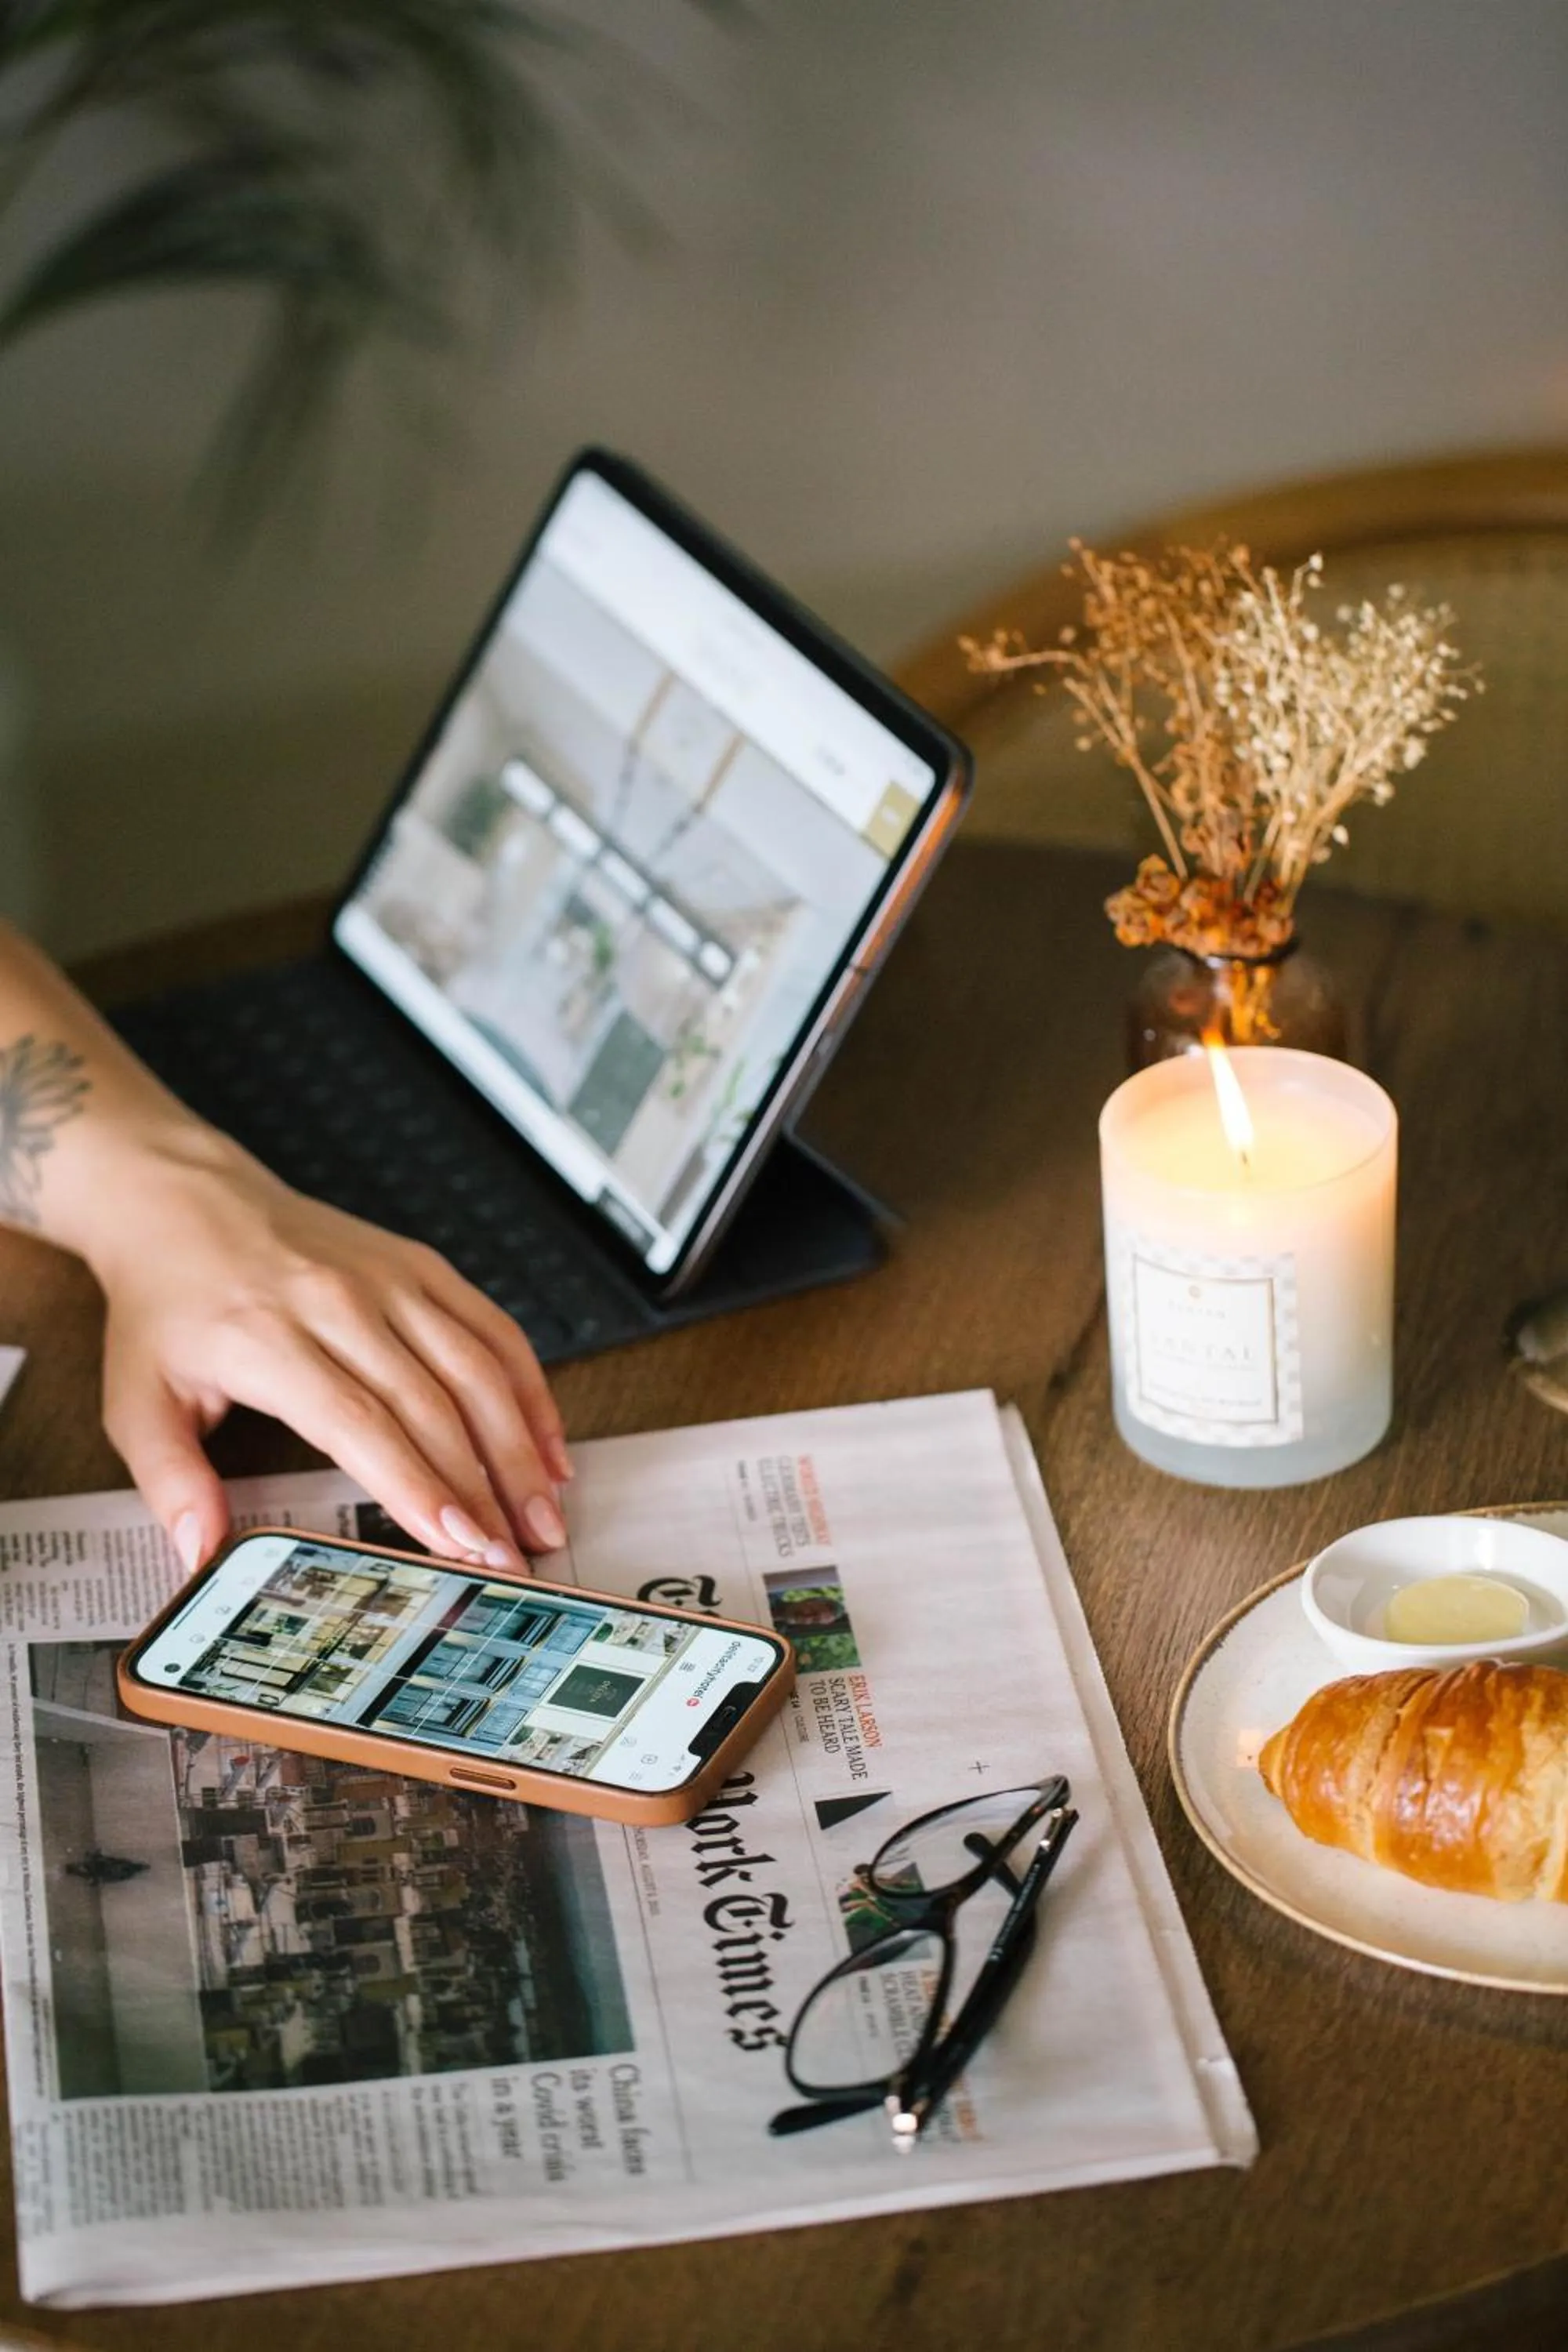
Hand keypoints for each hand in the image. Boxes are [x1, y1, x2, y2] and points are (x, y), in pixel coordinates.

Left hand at [86, 1123, 572, 1576]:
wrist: (186, 1199)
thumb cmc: (168, 1303)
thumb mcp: (136, 1400)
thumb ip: (171, 1482)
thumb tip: (199, 1555)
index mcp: (267, 1339)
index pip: (362, 1424)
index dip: (418, 1487)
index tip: (459, 1542)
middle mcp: (337, 1302)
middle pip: (432, 1405)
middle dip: (483, 1489)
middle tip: (515, 1554)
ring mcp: (388, 1278)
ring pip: (476, 1368)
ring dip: (519, 1447)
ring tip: (544, 1513)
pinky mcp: (419, 1265)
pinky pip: (492, 1326)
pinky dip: (529, 1387)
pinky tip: (547, 1443)